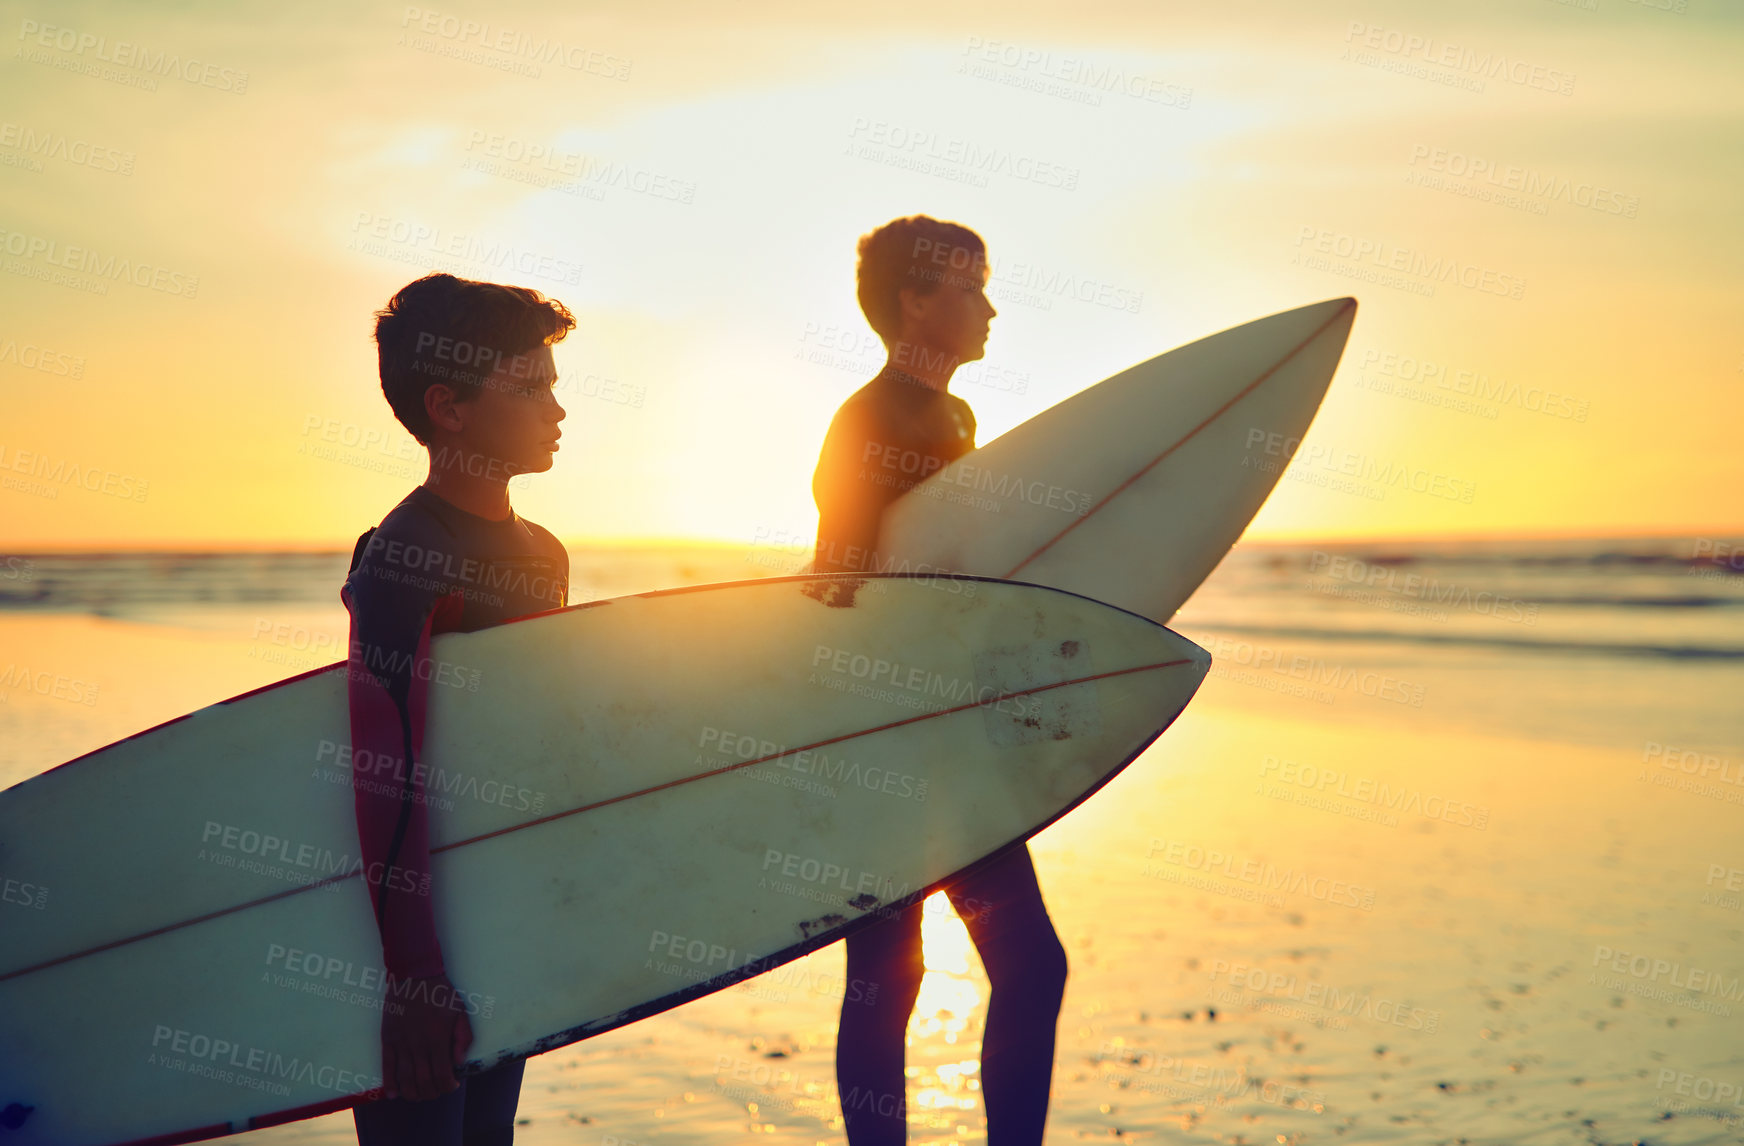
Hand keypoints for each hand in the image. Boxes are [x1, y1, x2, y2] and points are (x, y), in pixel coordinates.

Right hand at [380, 972, 472, 1100]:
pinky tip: (394, 1094)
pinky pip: (387, 1066)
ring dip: (412, 1093)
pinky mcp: (388, 1039)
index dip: (448, 1086)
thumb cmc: (441, 993)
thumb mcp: (460, 1011)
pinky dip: (389, 1083)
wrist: (414, 975)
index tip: (452, 1084)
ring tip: (418, 1095)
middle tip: (436, 1090)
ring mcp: (401, 1044)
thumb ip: (463, 1037)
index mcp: (438, 1040)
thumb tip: (459, 1061)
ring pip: (405, 1079)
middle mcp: (418, 1046)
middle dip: (431, 1092)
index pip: (442, 1076)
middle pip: (423, 1082)